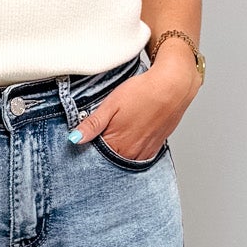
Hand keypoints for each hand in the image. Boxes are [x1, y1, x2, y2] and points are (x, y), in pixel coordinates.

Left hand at [69, 53, 200, 161]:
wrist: (172, 87)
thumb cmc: (142, 92)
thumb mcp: (111, 104)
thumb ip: (93, 124)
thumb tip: (74, 139)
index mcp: (117, 143)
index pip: (95, 156)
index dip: (88, 147)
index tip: (86, 138)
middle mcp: (131, 153)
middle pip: (109, 159)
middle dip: (102, 151)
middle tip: (101, 134)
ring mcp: (145, 152)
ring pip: (124, 159)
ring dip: (117, 151)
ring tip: (117, 133)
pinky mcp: (155, 147)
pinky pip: (139, 156)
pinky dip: (131, 150)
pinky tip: (130, 137)